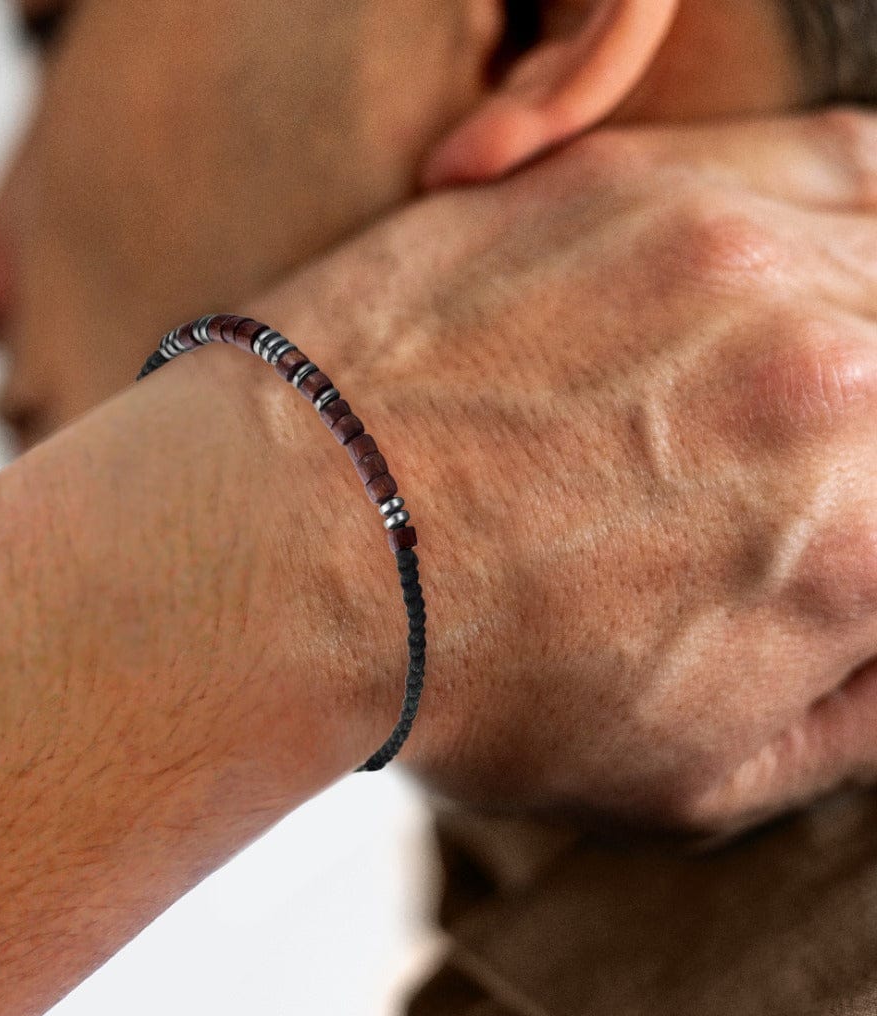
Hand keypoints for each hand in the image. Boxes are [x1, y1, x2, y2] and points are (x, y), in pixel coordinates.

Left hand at [243, 109, 876, 842]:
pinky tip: (776, 272)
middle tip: (801, 457)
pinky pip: (810, 156)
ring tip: (781, 372)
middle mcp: (835, 373)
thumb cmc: (462, 681)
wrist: (283, 555)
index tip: (844, 518)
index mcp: (867, 539)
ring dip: (861, 307)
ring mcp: (731, 255)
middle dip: (870, 427)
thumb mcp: (686, 774)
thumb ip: (853, 709)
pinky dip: (825, 211)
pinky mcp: (633, 182)